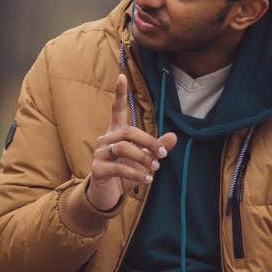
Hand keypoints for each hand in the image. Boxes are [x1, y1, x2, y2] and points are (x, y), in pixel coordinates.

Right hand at [85, 73, 176, 211]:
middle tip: (162, 155)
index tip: (122, 75)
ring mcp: (99, 154)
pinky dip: (136, 173)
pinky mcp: (97, 169)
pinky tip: (147, 180)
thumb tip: (174, 136)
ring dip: (143, 158)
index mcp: (116, 133)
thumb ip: (157, 148)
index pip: (116, 109)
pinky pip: (118, 167)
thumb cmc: (125, 173)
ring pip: (123, 148)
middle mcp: (105, 140)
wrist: (107, 195)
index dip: (119, 93)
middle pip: (128, 132)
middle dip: (148, 142)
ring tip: (154, 169)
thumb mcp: (143, 160)